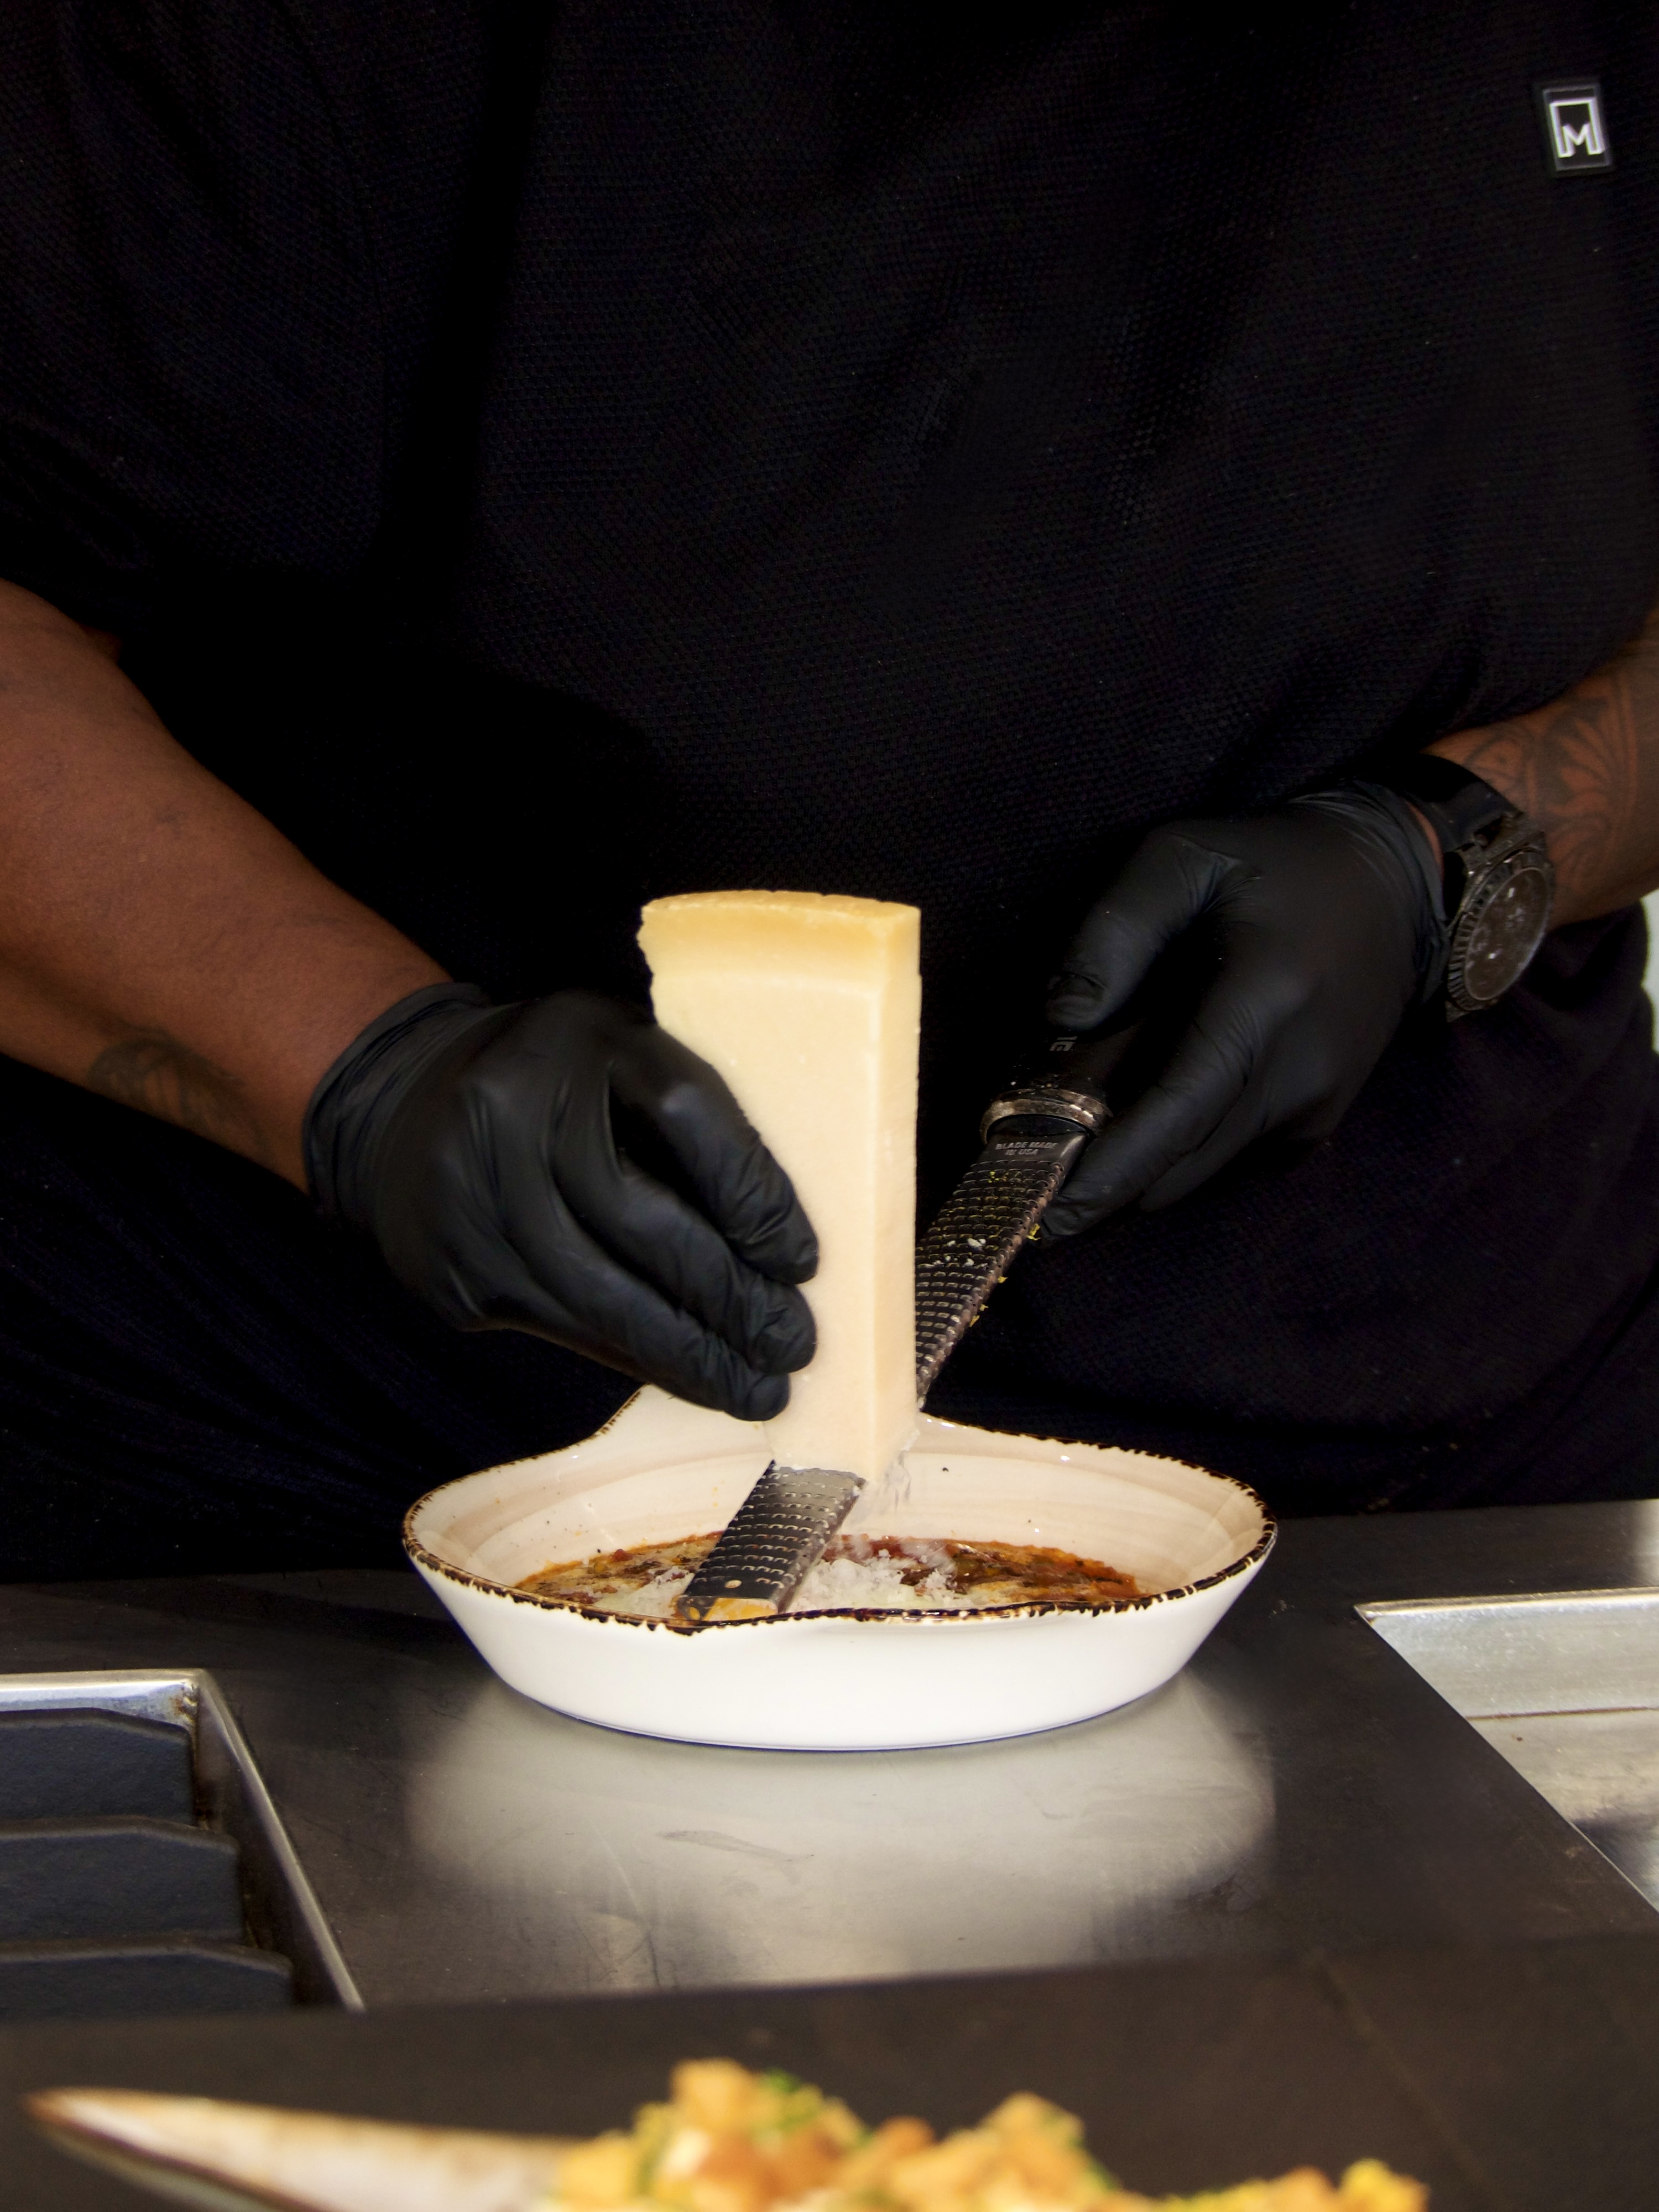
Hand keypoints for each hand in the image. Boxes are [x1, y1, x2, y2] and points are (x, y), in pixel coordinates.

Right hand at [305, 987, 817, 1418]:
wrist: (401, 1104)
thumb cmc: (556, 1082)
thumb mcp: (624, 1056)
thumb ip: (692, 1116)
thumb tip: (776, 1237)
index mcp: (578, 1040)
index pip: (685, 1116)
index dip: (754, 1196)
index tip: (802, 1261)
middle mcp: (513, 1114)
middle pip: (644, 1222)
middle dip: (732, 1299)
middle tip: (793, 1344)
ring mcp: (473, 1200)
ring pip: (602, 1300)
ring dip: (692, 1357)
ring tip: (757, 1389)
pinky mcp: (453, 1274)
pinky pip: (563, 1329)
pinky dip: (633, 1358)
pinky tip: (685, 1376)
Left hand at [1042, 787, 1442, 1234]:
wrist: (1396, 886)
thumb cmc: (1278, 863)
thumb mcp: (1184, 856)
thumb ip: (1117, 929)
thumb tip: (1060, 1020)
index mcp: (1267, 1002)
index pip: (1177, 1113)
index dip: (1108, 1171)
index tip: (1043, 1216)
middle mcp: (1301, 1073)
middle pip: (1179, 1167)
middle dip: (1100, 1180)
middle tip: (1028, 1163)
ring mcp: (1316, 1108)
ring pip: (1197, 1174)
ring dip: (1134, 1166)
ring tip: (1080, 1123)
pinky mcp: (1317, 1126)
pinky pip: (1226, 1162)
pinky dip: (1176, 1151)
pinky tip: (1149, 1104)